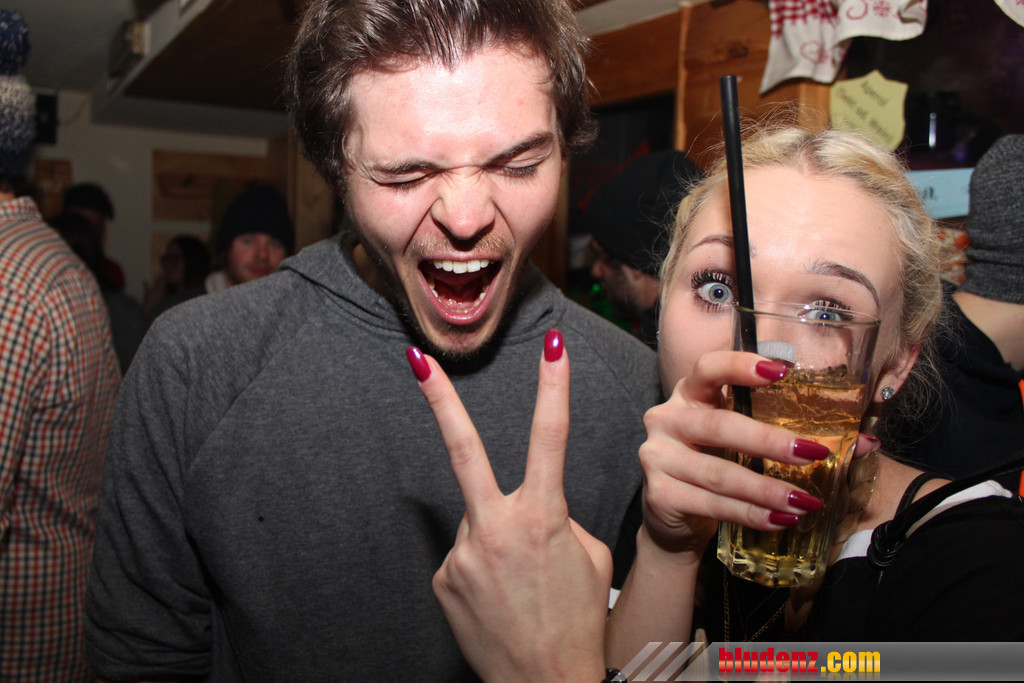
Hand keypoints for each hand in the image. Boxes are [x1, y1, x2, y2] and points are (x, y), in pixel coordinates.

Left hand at [409, 331, 608, 682]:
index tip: (551, 345)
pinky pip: (464, 555)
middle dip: (440, 399)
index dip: (553, 385)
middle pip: (463, 450)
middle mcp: (495, 528)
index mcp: (542, 516)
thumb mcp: (589, 557)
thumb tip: (529, 505)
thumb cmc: (578, 620)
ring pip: (477, 521)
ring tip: (518, 586)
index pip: (550, 436)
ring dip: (497, 538)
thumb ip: (556, 516)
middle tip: (417, 358)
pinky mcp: (442, 579)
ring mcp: (463, 554)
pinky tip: (498, 599)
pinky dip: (483, 568)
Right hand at [638, 351, 833, 555]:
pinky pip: (711, 504)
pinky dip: (750, 514)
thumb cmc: (718, 467)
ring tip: (805, 501)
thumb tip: (865, 442)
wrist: (675, 519)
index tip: (781, 372)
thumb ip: (792, 435)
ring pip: (718, 472)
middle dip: (769, 441)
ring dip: (766, 488)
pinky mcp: (658, 493)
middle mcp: (666, 418)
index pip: (708, 368)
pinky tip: (778, 520)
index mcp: (689, 394)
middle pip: (719, 425)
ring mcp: (657, 456)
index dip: (740, 366)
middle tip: (814, 454)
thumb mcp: (746, 444)